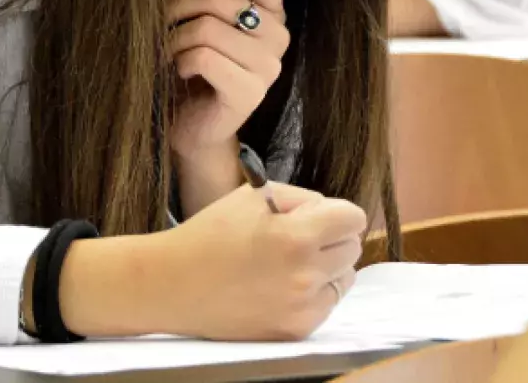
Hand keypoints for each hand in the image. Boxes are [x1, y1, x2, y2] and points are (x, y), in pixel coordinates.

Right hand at [165, 183, 365, 340]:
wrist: (173, 284)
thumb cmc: (210, 234)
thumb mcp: (254, 196)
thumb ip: (302, 199)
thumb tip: (330, 212)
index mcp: (297, 237)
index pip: (353, 219)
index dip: (336, 212)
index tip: (317, 217)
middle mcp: (306, 275)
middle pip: (352, 248)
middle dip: (331, 238)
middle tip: (296, 238)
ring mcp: (302, 308)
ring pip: (344, 278)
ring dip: (327, 267)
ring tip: (288, 264)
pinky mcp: (295, 331)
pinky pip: (326, 305)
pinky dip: (313, 294)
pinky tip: (281, 285)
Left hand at [168, 0, 290, 159]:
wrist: (192, 125)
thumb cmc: (192, 65)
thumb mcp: (201, 20)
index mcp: (270, 13)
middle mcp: (277, 37)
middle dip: (177, 5)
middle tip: (161, 22)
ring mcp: (268, 67)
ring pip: (206, 28)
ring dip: (174, 39)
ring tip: (168, 51)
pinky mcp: (250, 92)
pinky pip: (203, 57)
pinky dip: (181, 61)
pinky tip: (181, 71)